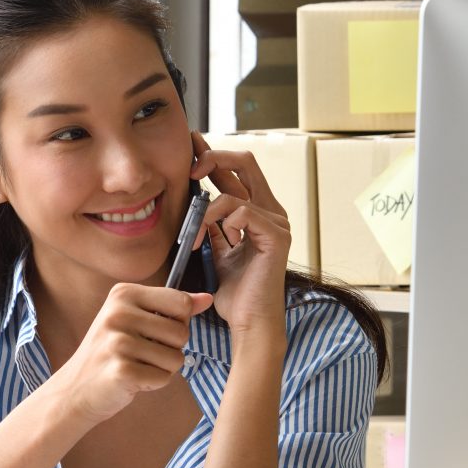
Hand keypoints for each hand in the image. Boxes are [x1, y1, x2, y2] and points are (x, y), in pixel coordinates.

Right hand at [50, 283, 213, 426]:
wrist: (76, 389)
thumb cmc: (111, 352)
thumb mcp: (137, 320)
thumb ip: (172, 308)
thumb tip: (207, 298)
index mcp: (123, 294)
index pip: (181, 302)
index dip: (178, 323)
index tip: (155, 331)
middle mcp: (118, 314)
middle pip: (182, 332)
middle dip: (171, 349)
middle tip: (143, 353)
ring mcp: (118, 342)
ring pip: (177, 358)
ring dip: (163, 368)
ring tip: (137, 365)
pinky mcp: (121, 371)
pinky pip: (164, 378)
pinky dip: (153, 383)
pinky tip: (132, 380)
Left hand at [189, 132, 290, 340]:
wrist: (248, 322)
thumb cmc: (234, 293)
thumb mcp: (217, 251)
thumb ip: (214, 225)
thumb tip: (196, 202)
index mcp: (258, 212)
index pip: (237, 171)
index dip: (213, 155)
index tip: (190, 146)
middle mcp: (271, 212)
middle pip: (245, 162)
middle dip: (213, 158)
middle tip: (190, 169)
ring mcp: (277, 223)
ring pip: (233, 193)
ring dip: (203, 213)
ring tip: (191, 238)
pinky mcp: (277, 236)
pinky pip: (241, 213)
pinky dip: (220, 225)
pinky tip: (213, 244)